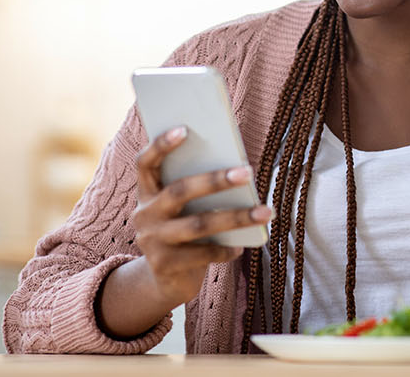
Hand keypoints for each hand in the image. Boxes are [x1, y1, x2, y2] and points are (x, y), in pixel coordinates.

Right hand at [128, 126, 271, 305]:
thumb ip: (196, 191)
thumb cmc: (184, 233)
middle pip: (179, 191)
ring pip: (197, 224)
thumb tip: (237, 170)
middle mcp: (144, 214)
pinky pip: (202, 253)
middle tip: (248, 171)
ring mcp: (151, 241)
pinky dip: (225, 249)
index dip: (160, 145)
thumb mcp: (183, 210)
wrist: (166, 281)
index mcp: (147, 192)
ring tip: (265, 212)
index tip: (184, 128)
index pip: (145, 163)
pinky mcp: (164, 265)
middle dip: (215, 180)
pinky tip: (243, 246)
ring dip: (235, 217)